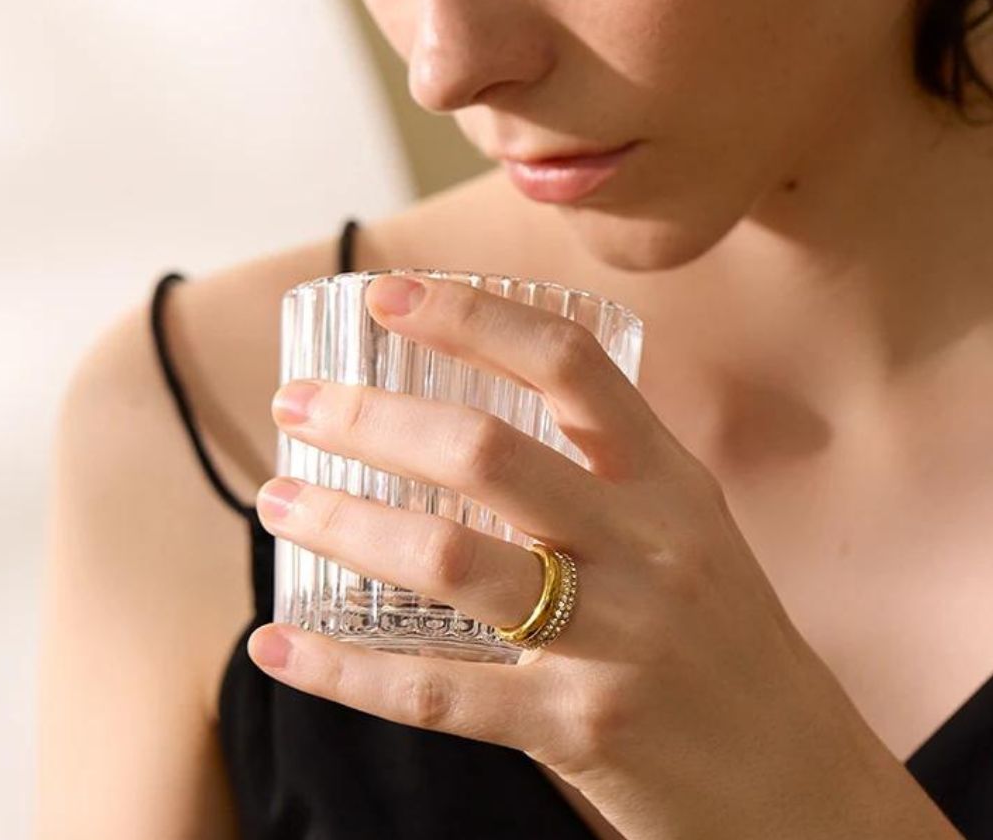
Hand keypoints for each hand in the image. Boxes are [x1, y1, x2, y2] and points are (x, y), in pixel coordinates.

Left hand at [246, 275, 946, 839]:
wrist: (801, 784)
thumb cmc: (728, 643)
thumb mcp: (689, 536)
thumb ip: (604, 483)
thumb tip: (476, 435)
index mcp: (672, 483)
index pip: (568, 365)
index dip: (472, 316)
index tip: (388, 294)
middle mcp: (648, 546)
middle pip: (486, 451)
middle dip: (373, 417)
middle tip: (298, 405)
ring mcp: (617, 640)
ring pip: (449, 560)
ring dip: (343, 522)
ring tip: (278, 500)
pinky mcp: (582, 730)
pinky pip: (439, 693)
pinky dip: (345, 668)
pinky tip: (279, 646)